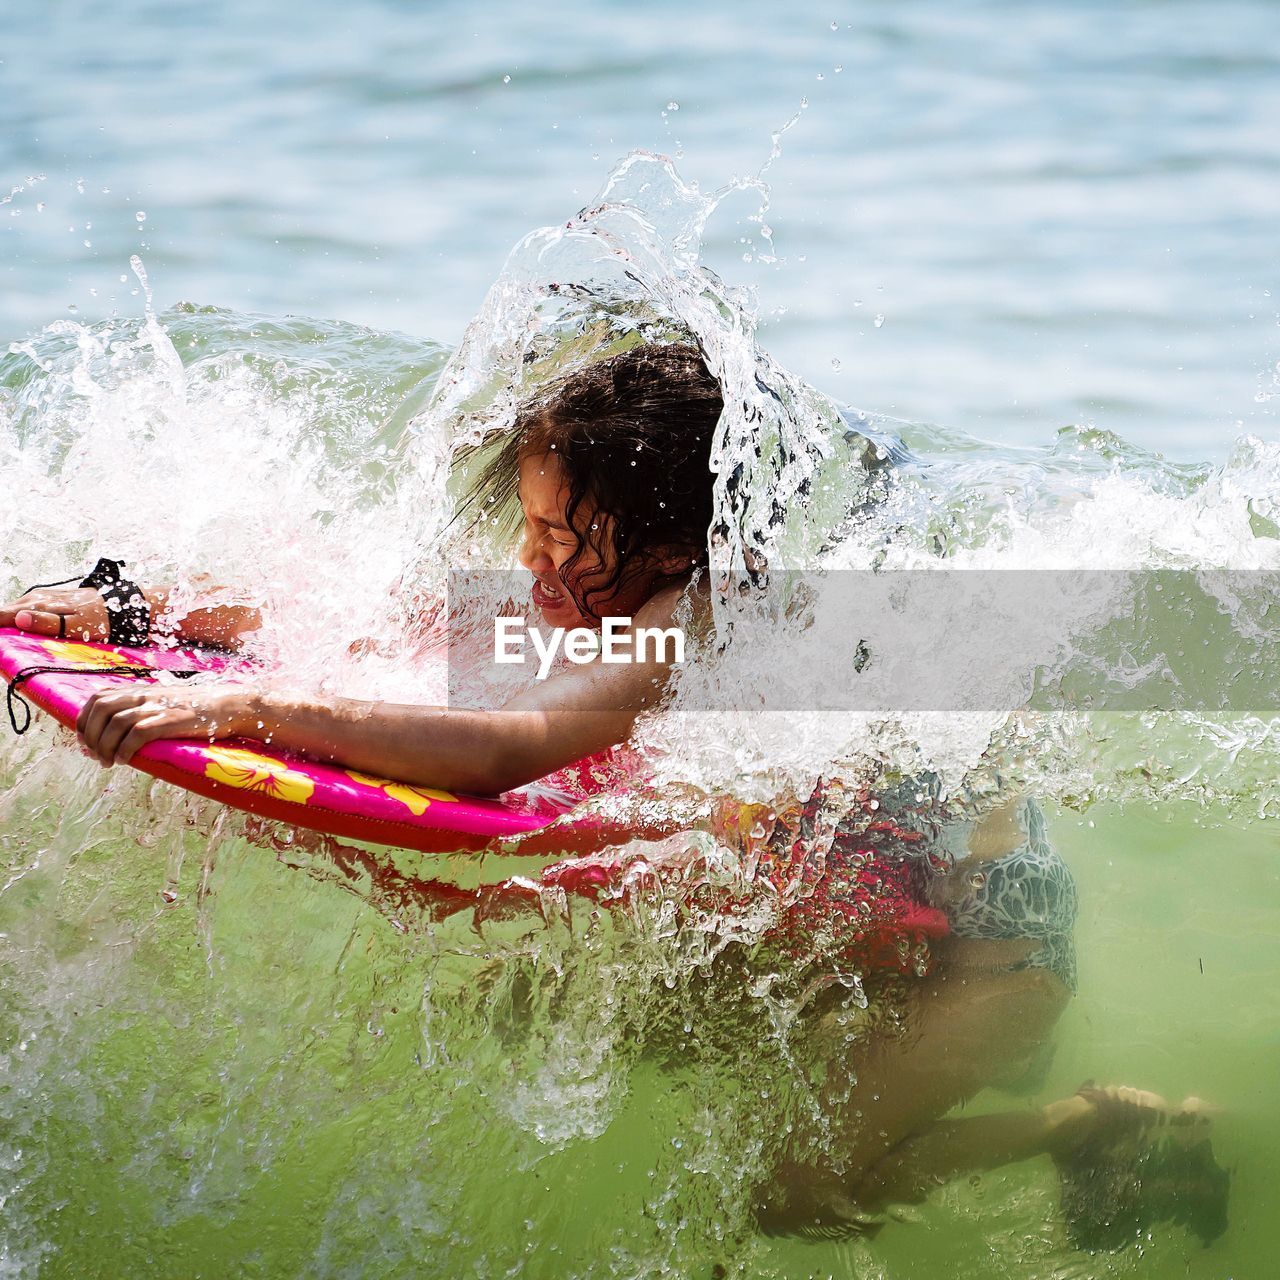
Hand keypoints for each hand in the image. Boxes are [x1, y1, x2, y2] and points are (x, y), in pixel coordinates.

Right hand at [0, 587, 109, 639]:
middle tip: (6, 644)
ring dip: (9, 623)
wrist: (117, 605)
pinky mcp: (47, 598)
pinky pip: (25, 607)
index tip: (1, 641)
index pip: (4, 615)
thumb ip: (47, 623)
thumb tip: (18, 618)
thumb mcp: (74, 626)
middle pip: (6, 612)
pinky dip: (20, 618)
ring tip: (9, 638)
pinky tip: (22, 628)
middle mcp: (36, 598)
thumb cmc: (98, 620)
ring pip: (15, 609)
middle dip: (3, 627)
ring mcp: (41, 596)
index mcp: (38, 605)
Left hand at [76, 685, 257, 766]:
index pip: (97, 698)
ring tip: (109, 763)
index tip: (86, 741)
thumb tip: (117, 731)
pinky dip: (125, 750)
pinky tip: (125, 761)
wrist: (229, 705)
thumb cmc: (197, 709)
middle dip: (91, 735)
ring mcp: (157, 707)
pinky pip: (137, 734)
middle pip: (100, 709)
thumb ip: (141, 710)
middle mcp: (144, 695)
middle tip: (96, 756)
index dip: (85, 720)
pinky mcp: (170, 720)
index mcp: (140, 690)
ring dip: (105, 746)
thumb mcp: (164, 702)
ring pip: (114, 723)